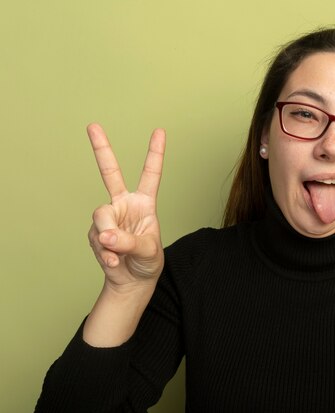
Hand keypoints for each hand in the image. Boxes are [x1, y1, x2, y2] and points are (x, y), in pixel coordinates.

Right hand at [86, 123, 165, 290]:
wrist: (132, 282)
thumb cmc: (148, 262)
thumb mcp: (148, 252)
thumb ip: (129, 242)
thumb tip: (105, 235)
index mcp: (145, 203)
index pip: (150, 175)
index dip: (155, 153)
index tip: (160, 131)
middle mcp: (124, 204)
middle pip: (109, 173)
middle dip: (101, 148)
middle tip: (92, 126)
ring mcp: (108, 217)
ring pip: (101, 217)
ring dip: (109, 240)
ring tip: (119, 256)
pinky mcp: (95, 232)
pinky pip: (96, 240)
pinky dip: (106, 254)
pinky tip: (114, 263)